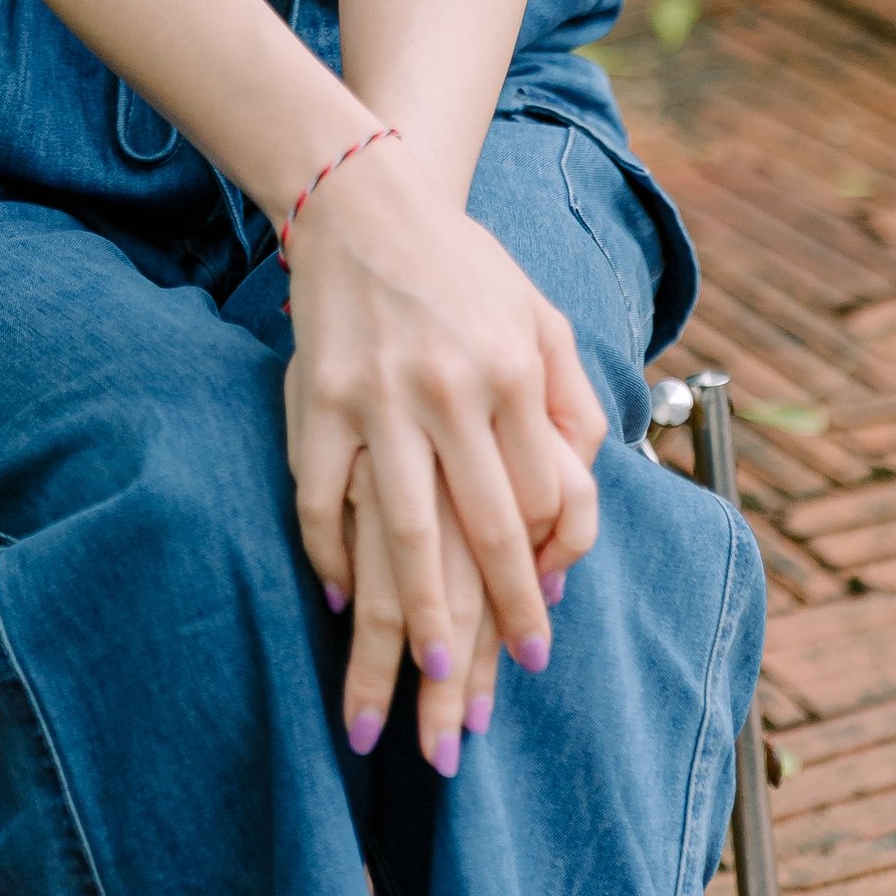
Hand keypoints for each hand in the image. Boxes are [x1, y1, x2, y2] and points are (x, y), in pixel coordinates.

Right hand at [282, 132, 602, 752]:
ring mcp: (376, 395)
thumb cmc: (464, 269)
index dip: (543, 578)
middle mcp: (449, 387)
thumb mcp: (542, 320)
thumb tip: (579, 504)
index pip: (540, 500)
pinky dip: (328, 554)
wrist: (366, 200)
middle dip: (493, 620)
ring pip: (400, 528)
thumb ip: (572, 407)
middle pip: (479, 528)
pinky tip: (341, 599)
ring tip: (424, 678)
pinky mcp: (316, 397)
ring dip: (414, 614)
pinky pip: (320, 495)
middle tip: (492, 694)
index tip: (540, 639)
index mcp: (512, 371)